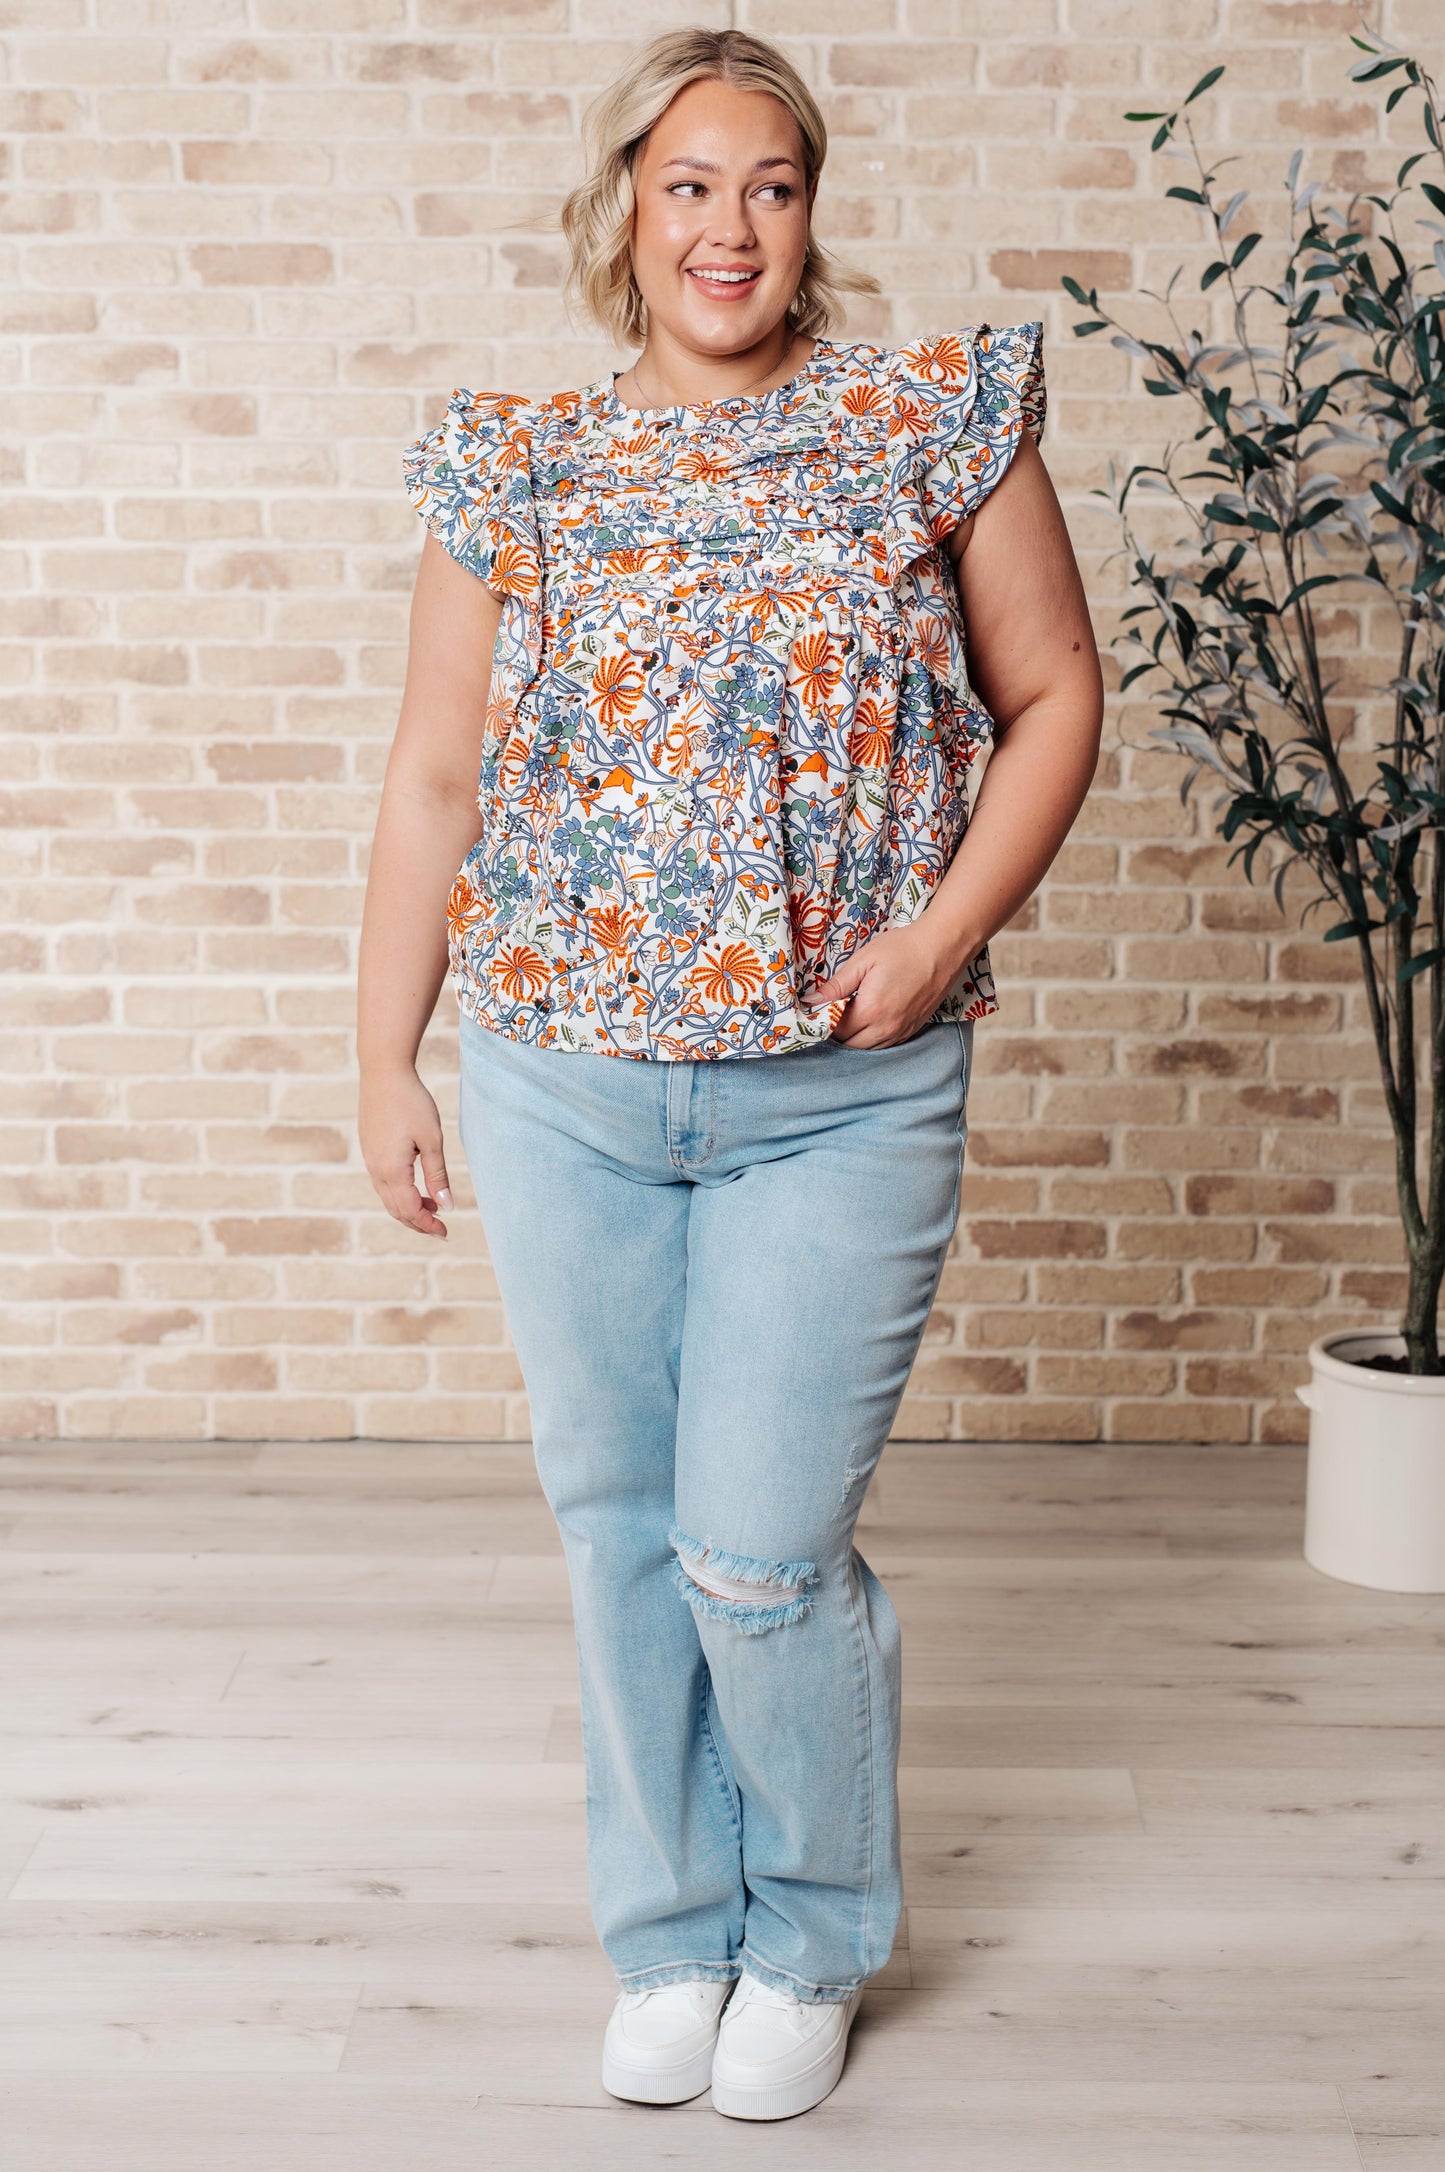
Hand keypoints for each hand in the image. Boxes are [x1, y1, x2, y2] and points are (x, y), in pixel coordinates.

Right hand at [359, 1066, 454, 1238]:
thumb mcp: (432, 1140)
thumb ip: (437, 1176)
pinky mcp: (370, 1150)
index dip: (428, 1224)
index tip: (446, 1232)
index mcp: (392, 1170)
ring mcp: (370, 1160)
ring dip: (409, 1208)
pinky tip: (416, 1187)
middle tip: (441, 1229)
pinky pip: (383, 1183)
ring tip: (434, 1208)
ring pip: (388, 1198)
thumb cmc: (411, 1103)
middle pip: (396, 1210)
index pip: (409, 1210)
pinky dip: (400, 1193)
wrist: (383, 1073)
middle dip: (418, 1223)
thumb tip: (446, 1206)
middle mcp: (376, 1170)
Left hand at [802, 920, 964, 1048]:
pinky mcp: (912, 1030)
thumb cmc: (903, 949)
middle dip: (836, 1032)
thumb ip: (835, 986)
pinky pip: (884, 1045)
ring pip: (867, 1049)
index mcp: (870, 1010)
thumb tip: (810, 1003)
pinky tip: (868, 1020)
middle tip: (831, 1011)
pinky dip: (871, 1038)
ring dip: (853, 1037)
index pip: (835, 1030)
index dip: (823, 1021)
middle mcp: (886, 1028)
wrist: (943, 948)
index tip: (817, 1008)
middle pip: (849, 1045)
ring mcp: (901, 1032)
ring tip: (849, 1015)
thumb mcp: (864, 961)